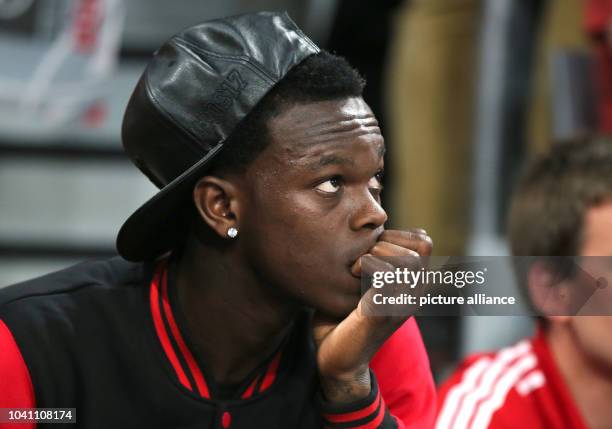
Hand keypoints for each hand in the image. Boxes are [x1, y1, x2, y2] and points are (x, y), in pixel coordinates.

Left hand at [312, 229, 432, 402]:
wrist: (337, 360)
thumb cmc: (342, 318)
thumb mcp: (361, 282)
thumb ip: (369, 258)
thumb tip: (363, 225)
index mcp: (411, 283)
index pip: (424, 240)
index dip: (396, 235)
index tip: (370, 250)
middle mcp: (414, 293)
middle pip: (423, 244)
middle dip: (387, 241)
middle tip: (363, 259)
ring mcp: (403, 303)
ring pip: (409, 258)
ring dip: (377, 255)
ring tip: (357, 270)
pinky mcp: (386, 313)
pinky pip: (387, 275)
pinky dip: (366, 268)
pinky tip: (353, 279)